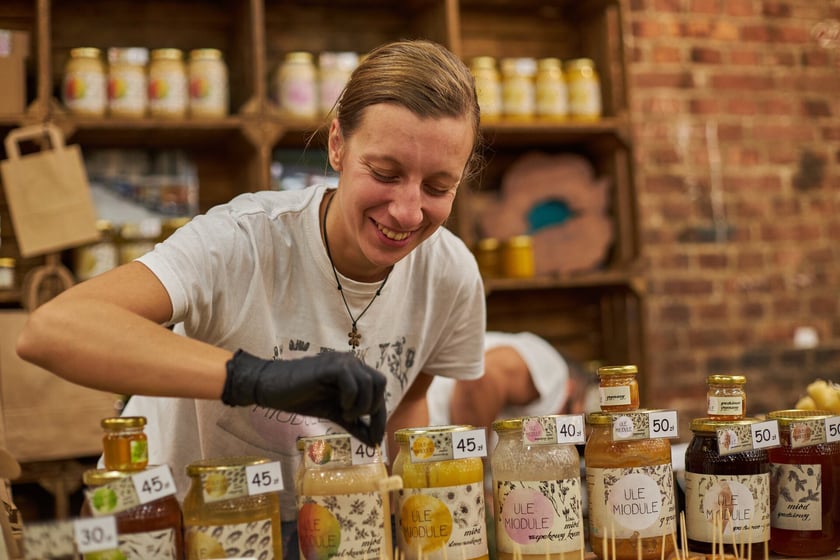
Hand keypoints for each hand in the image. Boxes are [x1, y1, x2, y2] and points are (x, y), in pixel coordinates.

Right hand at [222, 349, 386, 445]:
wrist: (271, 388)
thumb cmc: (300, 398)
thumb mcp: (333, 413)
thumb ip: (354, 424)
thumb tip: (373, 443)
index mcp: (354, 371)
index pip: (378, 390)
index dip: (380, 417)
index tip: (376, 441)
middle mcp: (351, 362)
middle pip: (380, 383)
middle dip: (374, 409)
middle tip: (355, 422)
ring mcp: (341, 362)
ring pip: (370, 382)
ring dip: (362, 405)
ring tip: (345, 415)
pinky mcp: (330, 367)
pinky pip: (352, 382)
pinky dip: (351, 399)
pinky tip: (340, 408)